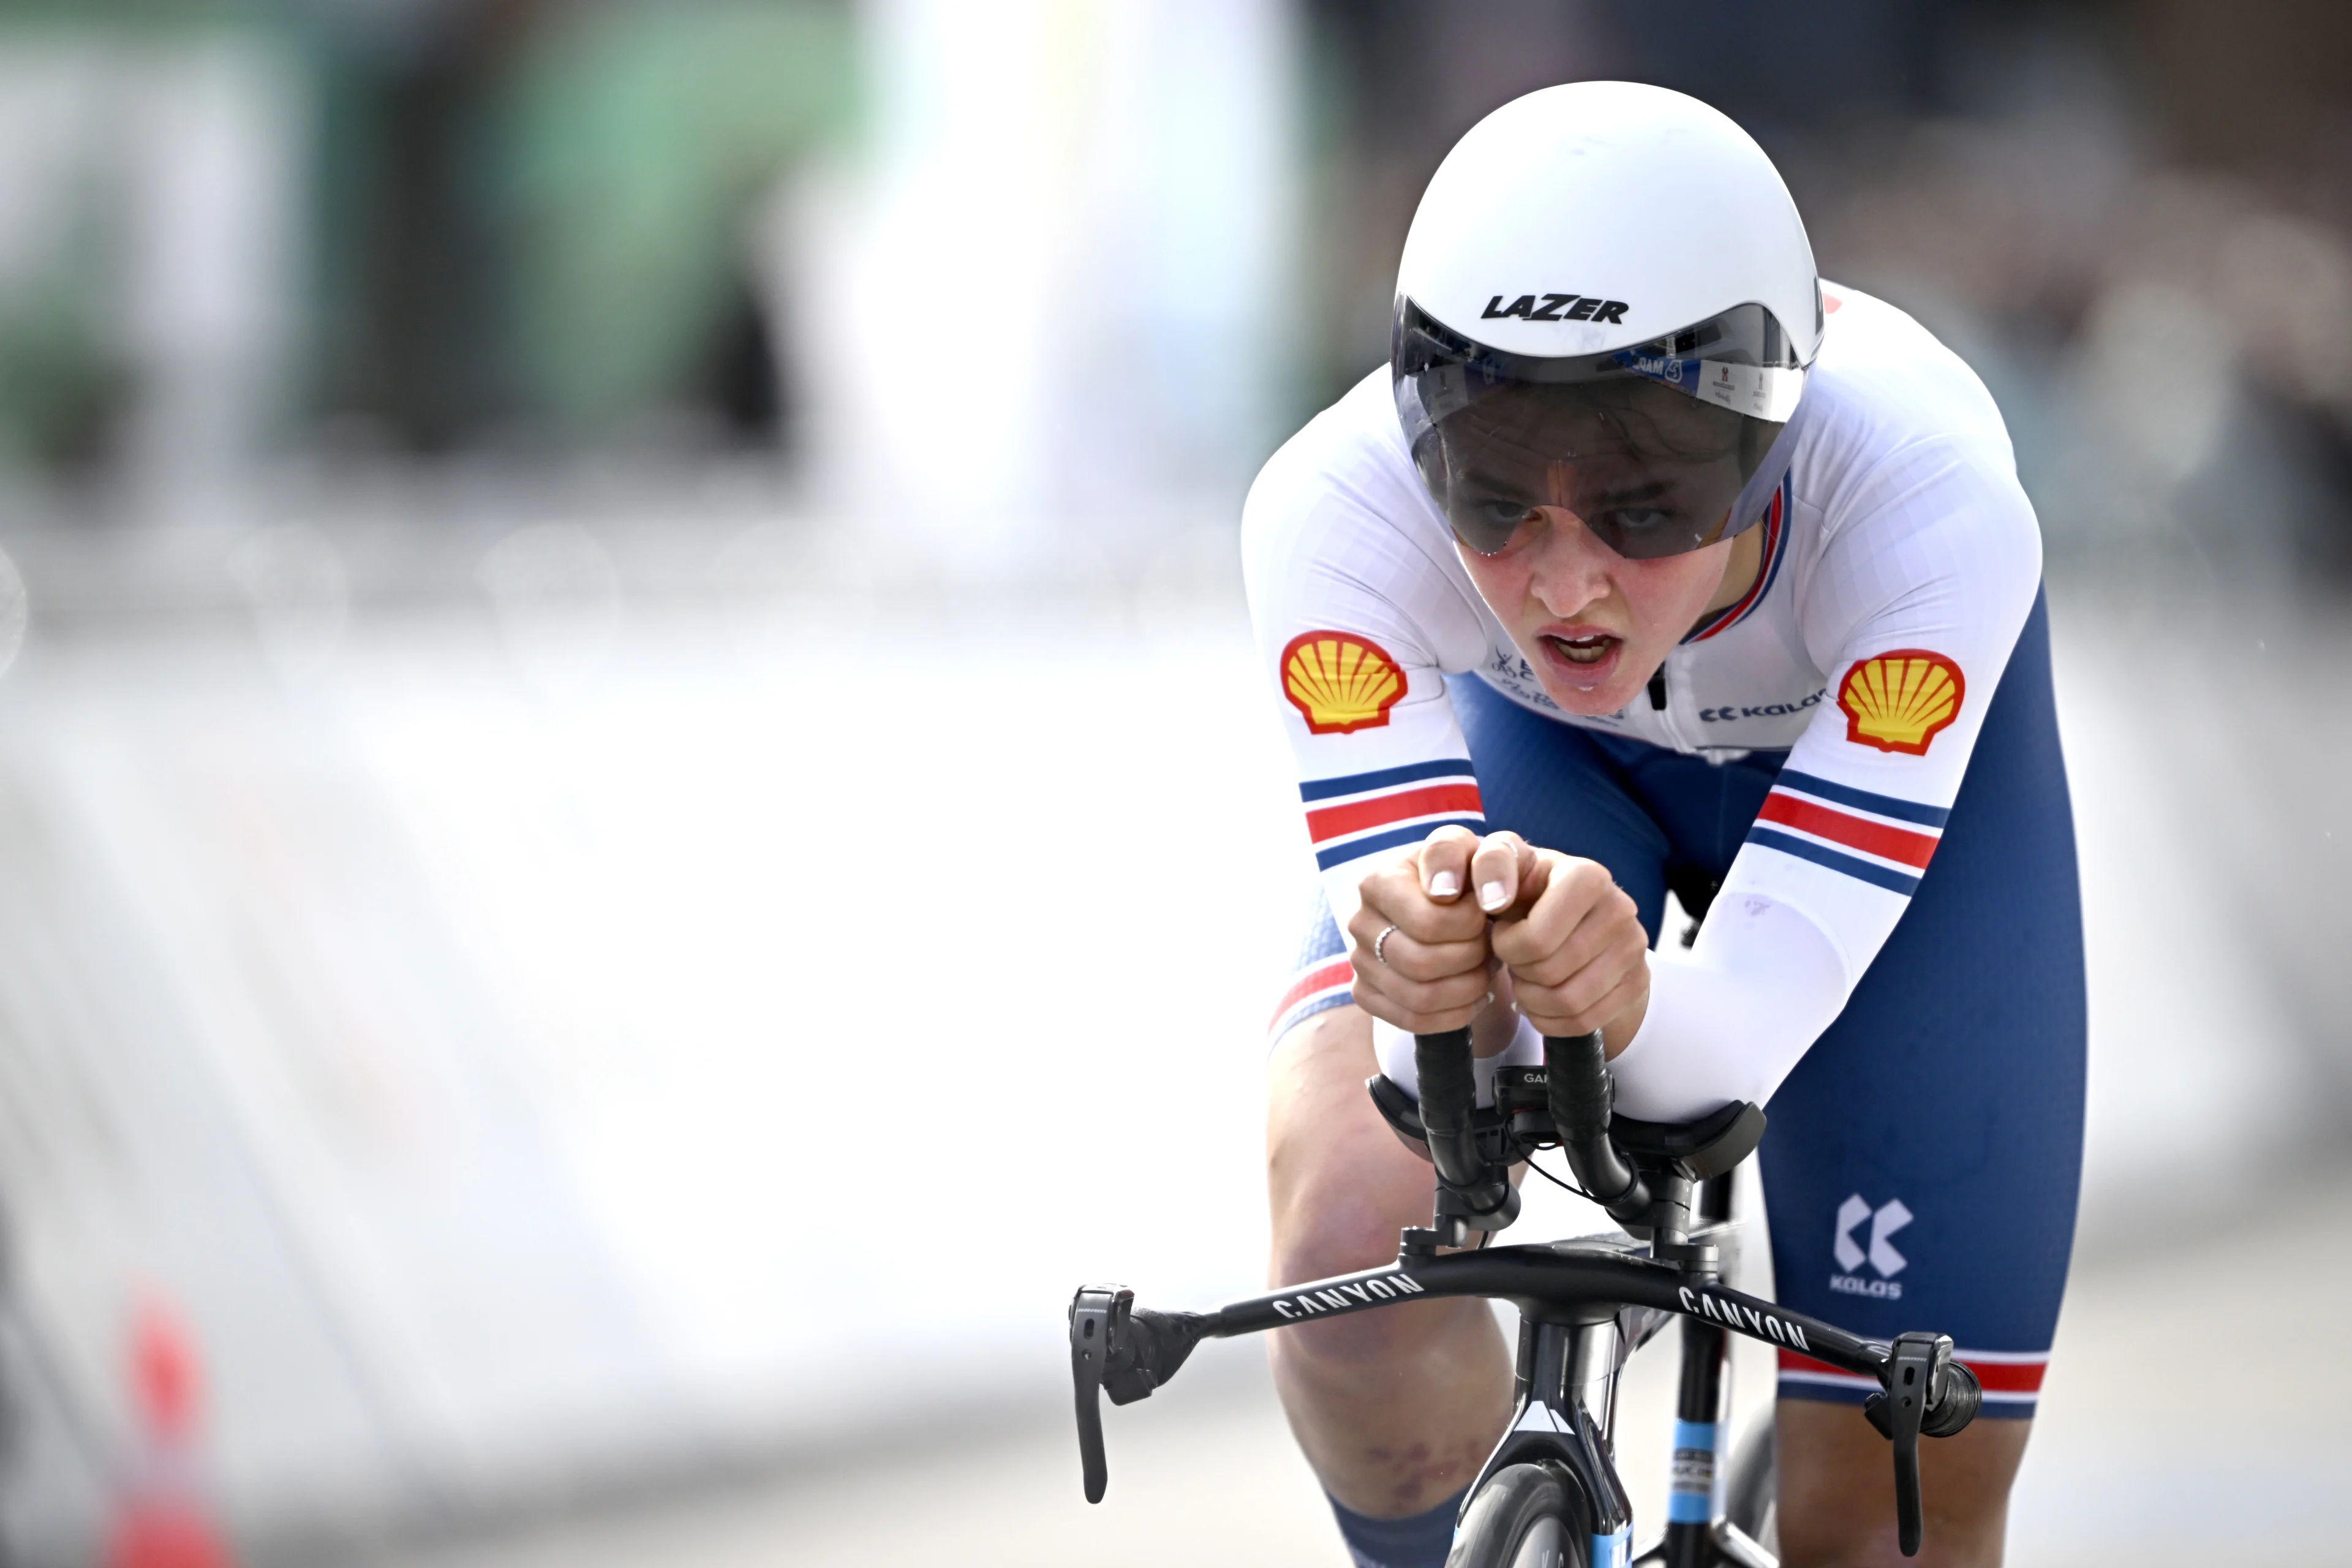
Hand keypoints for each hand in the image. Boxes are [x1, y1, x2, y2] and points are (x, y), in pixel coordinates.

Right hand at [1345, 826, 1494, 1033]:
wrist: (1454, 900)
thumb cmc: (1463, 873)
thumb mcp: (1469, 848)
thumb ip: (1463, 854)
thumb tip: (1444, 891)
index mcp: (1377, 881)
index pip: (1429, 923)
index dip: (1470, 926)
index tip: (1485, 912)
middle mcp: (1359, 922)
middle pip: (1421, 964)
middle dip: (1470, 959)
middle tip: (1490, 945)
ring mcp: (1359, 961)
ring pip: (1419, 998)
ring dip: (1467, 988)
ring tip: (1485, 968)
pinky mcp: (1366, 993)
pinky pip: (1411, 1021)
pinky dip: (1454, 1015)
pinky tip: (1474, 994)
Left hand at [1477, 833, 1650, 1048]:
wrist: (1573, 913)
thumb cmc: (1531, 889)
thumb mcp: (1509, 865)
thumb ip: (1490, 863)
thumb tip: (1493, 899)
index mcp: (1587, 877)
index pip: (1537, 939)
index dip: (1508, 946)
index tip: (1502, 934)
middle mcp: (1619, 909)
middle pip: (1551, 972)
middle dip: (1519, 973)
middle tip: (1514, 960)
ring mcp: (1633, 948)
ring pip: (1568, 1002)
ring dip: (1532, 999)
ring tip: (1526, 979)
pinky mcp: (1637, 982)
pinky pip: (1584, 1021)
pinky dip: (1551, 1019)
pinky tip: (1541, 1000)